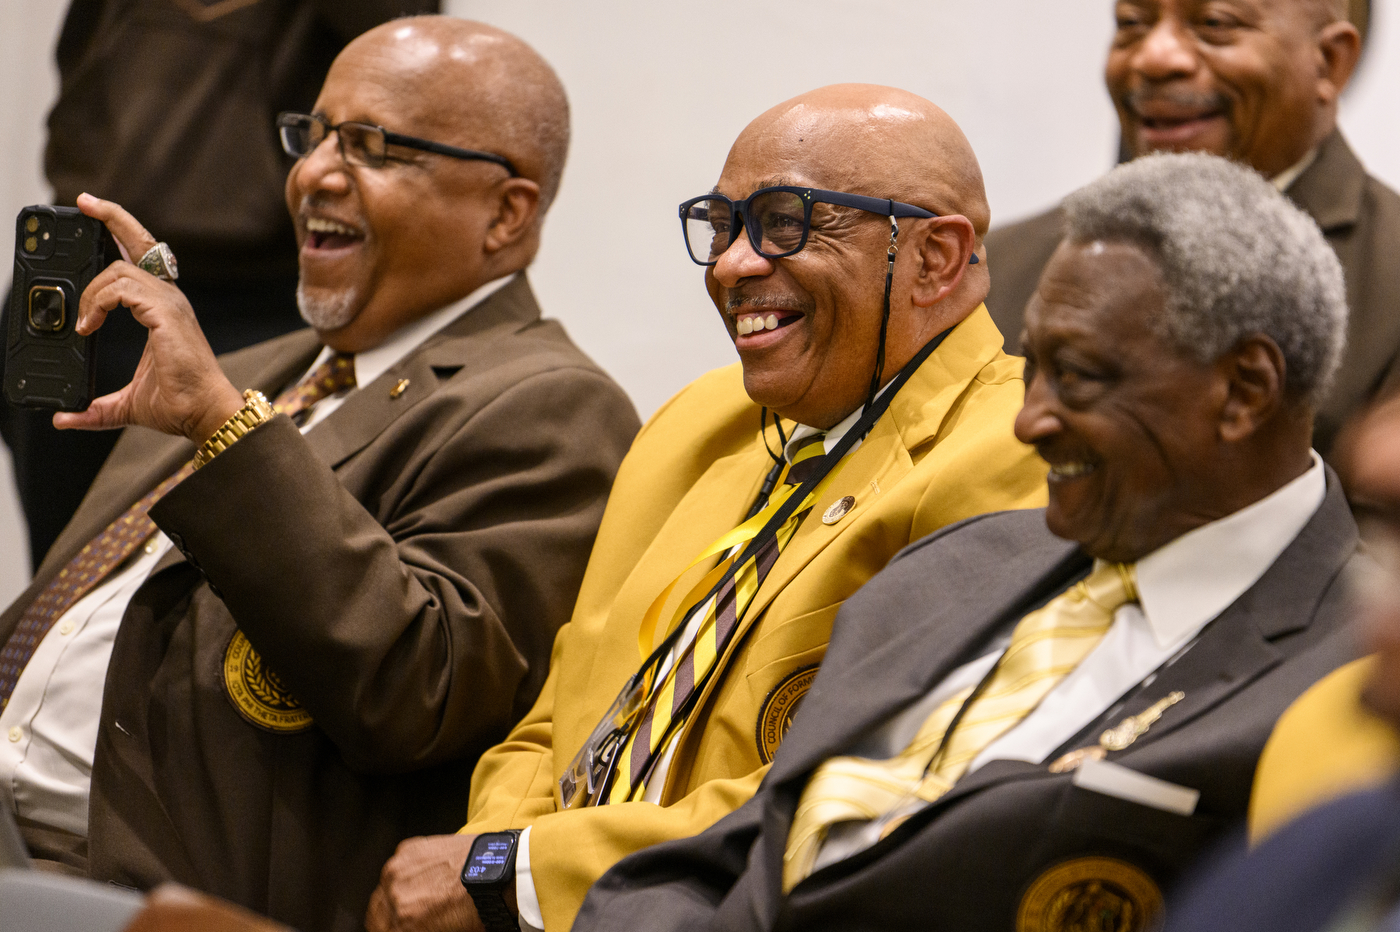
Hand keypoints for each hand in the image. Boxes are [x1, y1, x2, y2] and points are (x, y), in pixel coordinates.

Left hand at [51, 193, 243, 443]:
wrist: (204, 413)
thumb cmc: (180, 404)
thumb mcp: (126, 403)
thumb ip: (96, 408)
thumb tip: (65, 419)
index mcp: (163, 309)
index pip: (140, 261)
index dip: (116, 237)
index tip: (92, 224)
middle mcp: (169, 298)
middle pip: (141, 241)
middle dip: (111, 217)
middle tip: (83, 202)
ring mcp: (169, 303)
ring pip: (120, 268)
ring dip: (92, 291)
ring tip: (83, 321)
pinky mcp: (165, 313)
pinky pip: (123, 288)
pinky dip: (99, 302)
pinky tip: (90, 325)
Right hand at [366, 834, 496, 931]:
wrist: (500, 873)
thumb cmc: (481, 908)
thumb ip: (419, 929)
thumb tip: (410, 926)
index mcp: (404, 924)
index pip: (383, 931)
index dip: (396, 930)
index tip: (403, 928)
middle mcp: (394, 895)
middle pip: (376, 917)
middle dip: (390, 921)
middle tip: (406, 921)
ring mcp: (398, 869)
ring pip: (384, 891)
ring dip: (394, 897)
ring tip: (416, 900)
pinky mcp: (408, 848)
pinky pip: (398, 867)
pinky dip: (407, 874)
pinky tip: (425, 878)